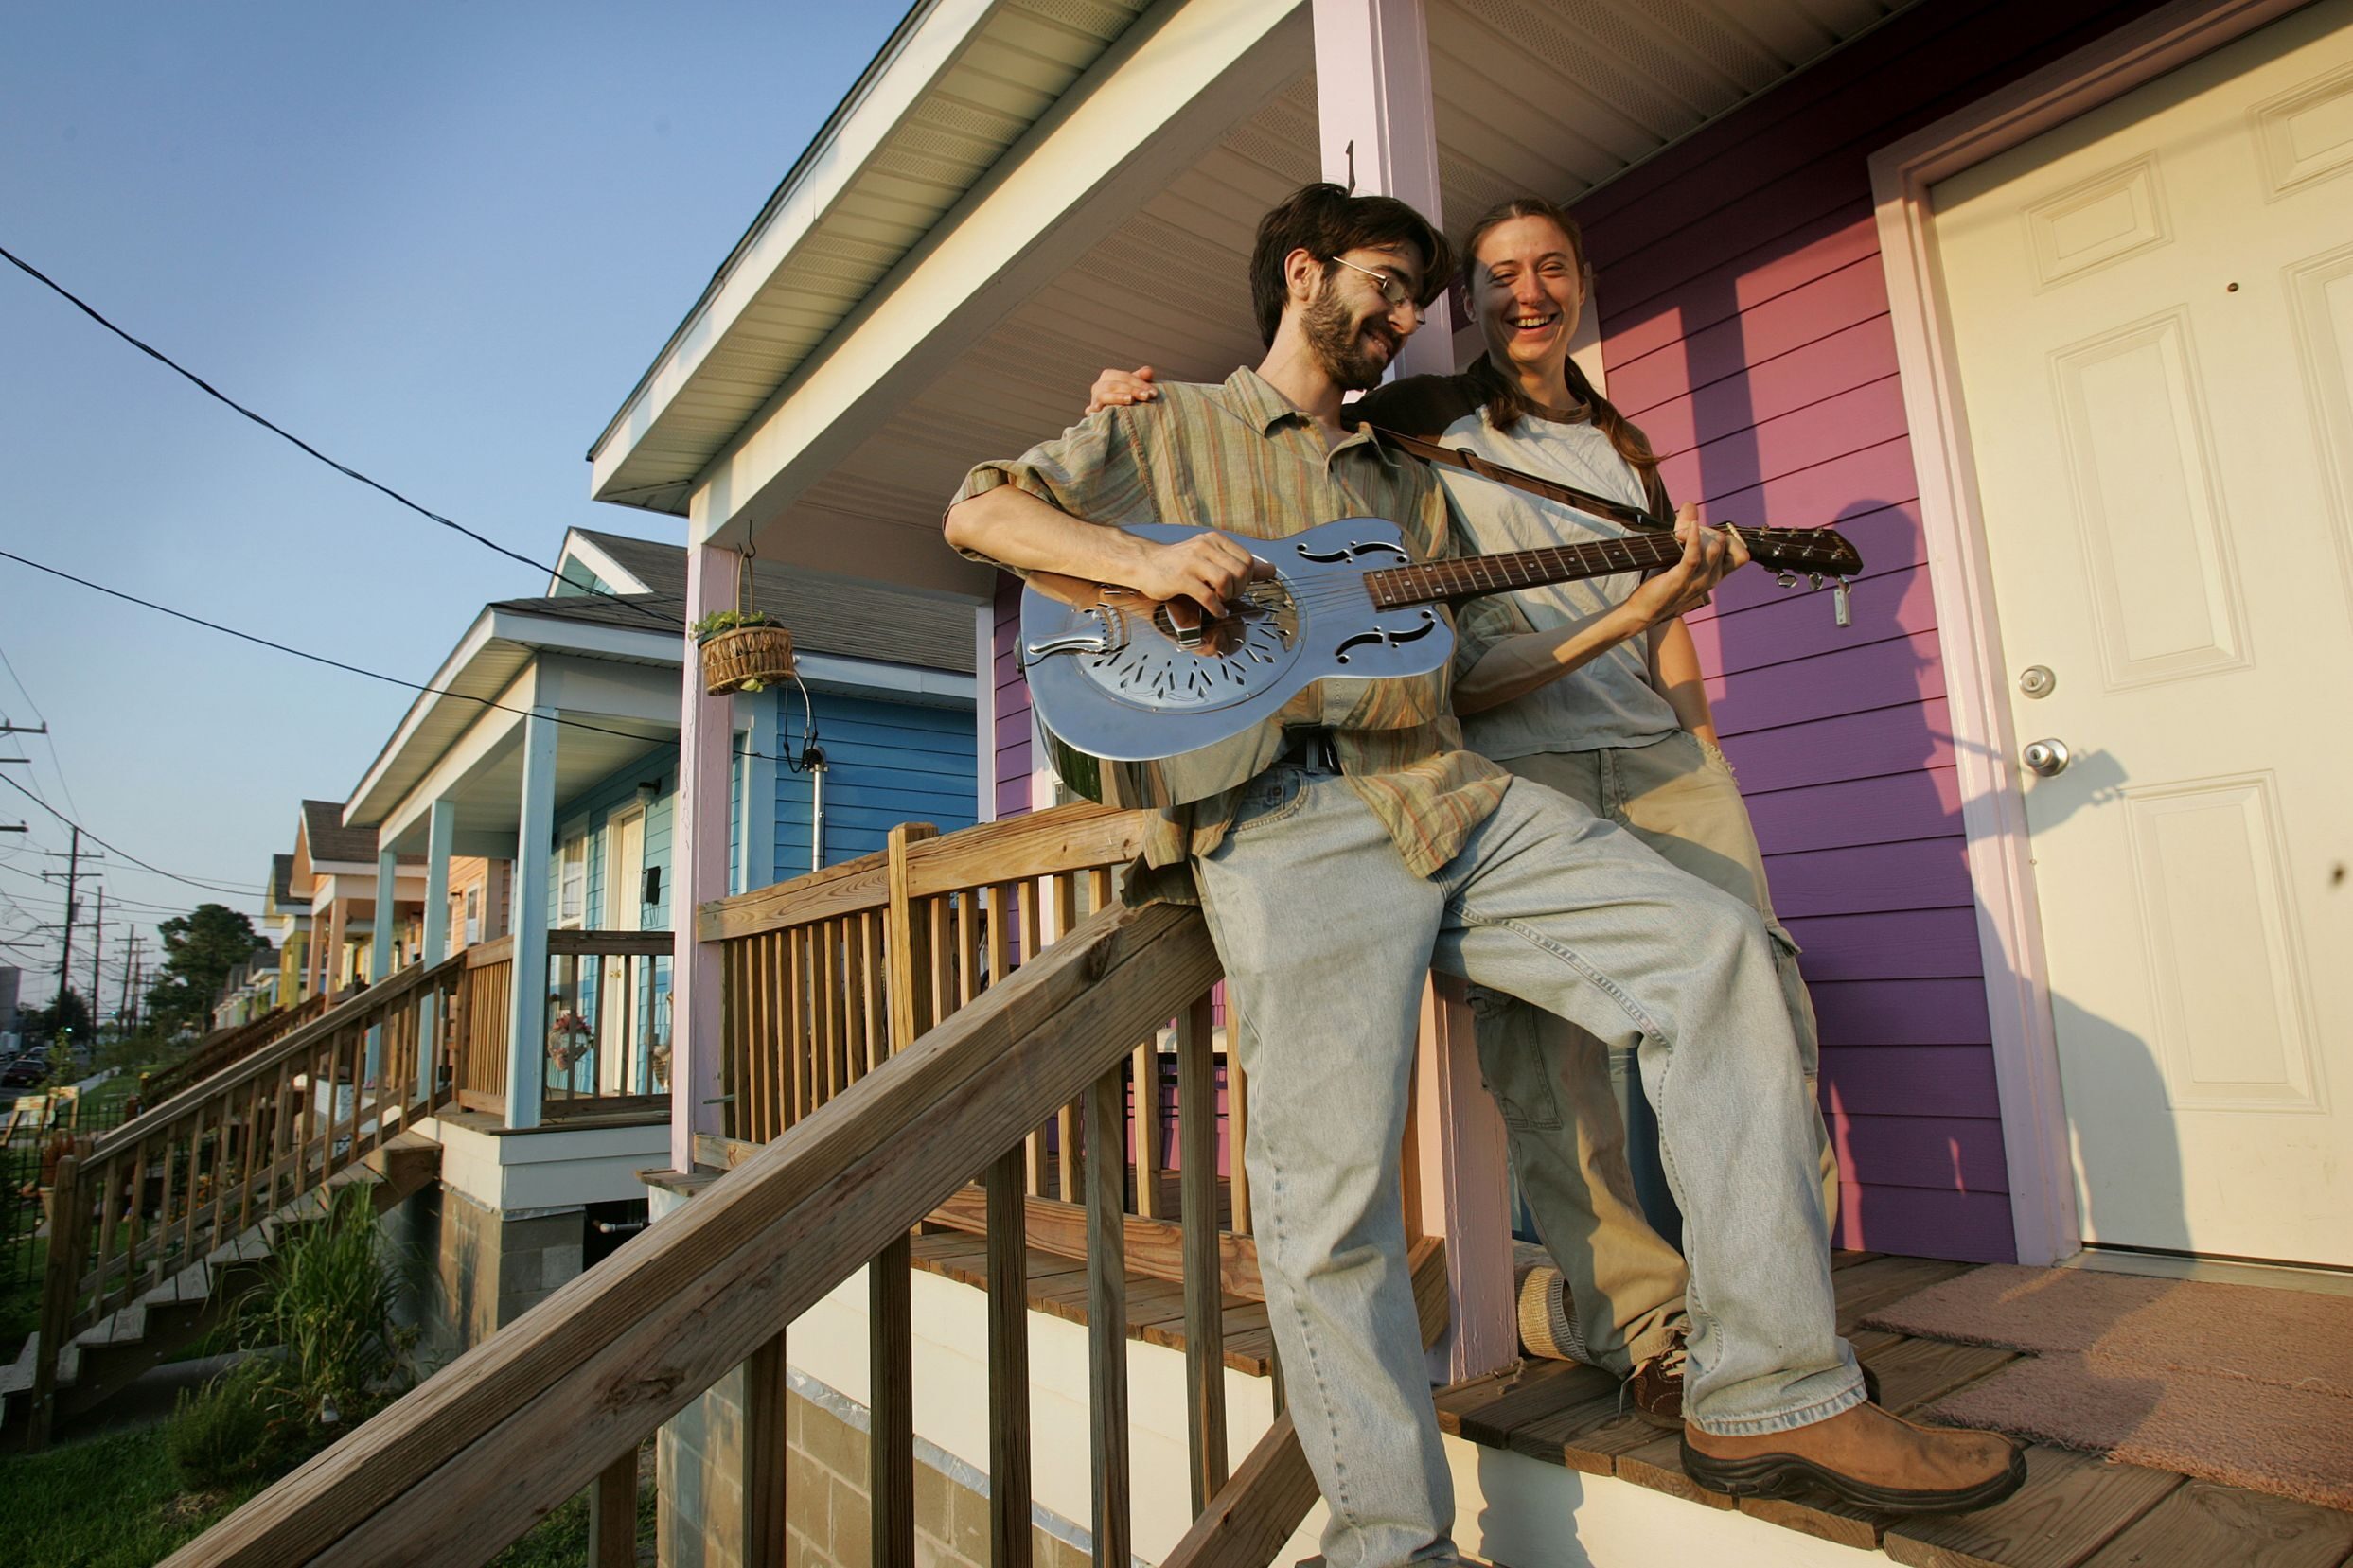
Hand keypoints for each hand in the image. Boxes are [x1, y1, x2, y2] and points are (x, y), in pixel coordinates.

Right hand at [1086, 365, 1159, 413]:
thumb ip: (1140, 379)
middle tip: (1147, 396)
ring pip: (1105, 395)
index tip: (1154, 393)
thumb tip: (1149, 372)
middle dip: (1133, 390)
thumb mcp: (1133, 387)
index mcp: (1109, 375)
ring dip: (1118, 397)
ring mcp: (1094, 398)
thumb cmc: (1124, 399)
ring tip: (1130, 400)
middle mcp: (1099, 385)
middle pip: (1116, 384)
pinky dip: (1098, 408)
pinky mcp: (1092, 411)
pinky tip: (1104, 410)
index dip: (1140, 383)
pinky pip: (1094, 409)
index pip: (1126, 377)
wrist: (1107, 417)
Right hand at [1122, 529, 1270, 617]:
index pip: (1247, 559)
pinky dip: (1216, 608)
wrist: (1145, 564)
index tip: (1238, 586)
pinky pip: (1208, 596)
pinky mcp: (1181, 579)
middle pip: (1240, 571)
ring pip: (1226, 581)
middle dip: (1240, 589)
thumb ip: (1239, 563)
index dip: (1248, 578)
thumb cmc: (1178, 563)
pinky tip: (1216, 611)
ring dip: (1228, 597)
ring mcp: (1192, 562)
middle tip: (1229, 596)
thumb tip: (1271, 570)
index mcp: (1214, 540)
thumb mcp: (1210, 557)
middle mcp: (1204, 547)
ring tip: (1221, 601)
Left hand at [1626, 504, 1747, 626]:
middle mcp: (1712, 579)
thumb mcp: (1680, 557)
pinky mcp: (1681, 579)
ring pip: (1714, 547)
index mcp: (1716, 575)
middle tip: (1682, 533)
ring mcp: (1699, 581)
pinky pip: (1695, 555)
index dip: (1728, 538)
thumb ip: (1687, 531)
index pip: (1742, 554)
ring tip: (1678, 534)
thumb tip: (1690, 504)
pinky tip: (1689, 528)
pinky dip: (1693, 538)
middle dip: (1706, 530)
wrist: (1644, 612)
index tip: (1706, 536)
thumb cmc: (1662, 584)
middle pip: (1723, 542)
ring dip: (1698, 533)